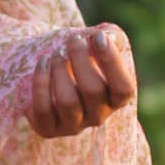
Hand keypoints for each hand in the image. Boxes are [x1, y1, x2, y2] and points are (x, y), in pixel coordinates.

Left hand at [27, 24, 134, 139]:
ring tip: (57, 53)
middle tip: (73, 39)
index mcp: (116, 99)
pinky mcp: (49, 129)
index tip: (98, 36)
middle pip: (93, 90)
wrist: (55, 76)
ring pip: (68, 102)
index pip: (123, 88)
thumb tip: (108, 36)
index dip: (112, 61)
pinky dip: (41, 82)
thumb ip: (112, 36)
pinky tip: (43, 62)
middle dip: (80, 58)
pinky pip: (43, 110)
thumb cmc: (85, 59)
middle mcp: (98, 116)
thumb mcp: (102, 46)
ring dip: (60, 70)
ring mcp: (73, 126)